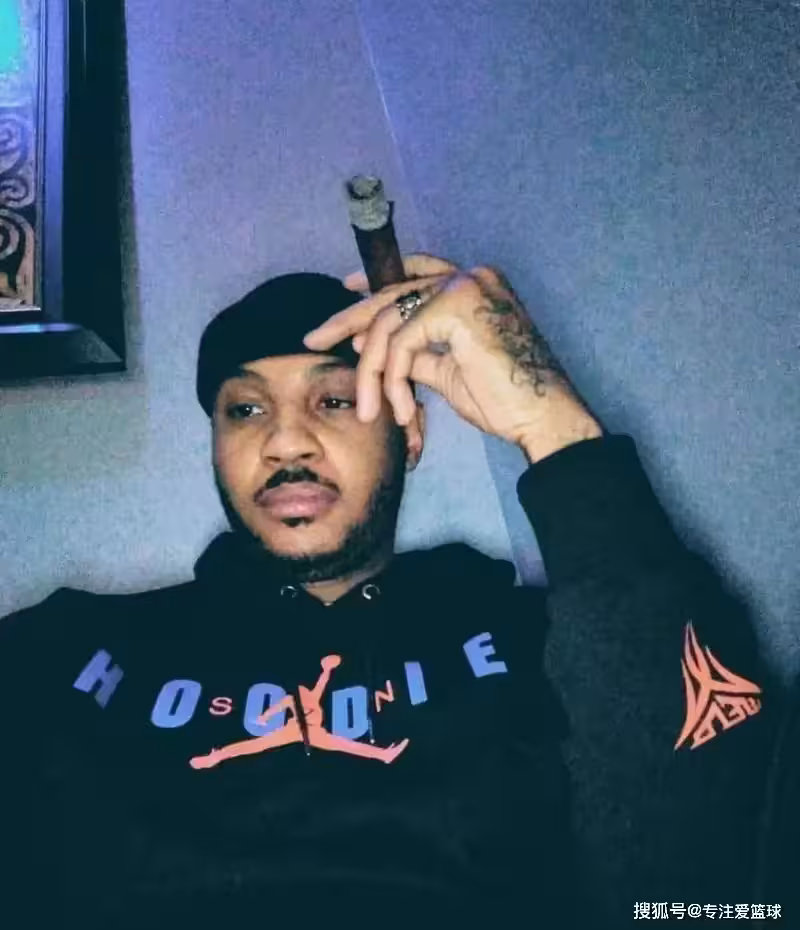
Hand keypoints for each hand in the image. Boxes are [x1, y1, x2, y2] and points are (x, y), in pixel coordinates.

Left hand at [303, 253, 602, 459]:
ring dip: (373, 370)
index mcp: (473, 286)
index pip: (414, 273)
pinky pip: (402, 341)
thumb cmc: (507, 399)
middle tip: (314, 338)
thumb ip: (418, 354)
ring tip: (371, 408)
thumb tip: (376, 349)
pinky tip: (401, 408)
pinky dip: (394, 378)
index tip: (347, 288)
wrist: (542, 416)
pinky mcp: (456, 307)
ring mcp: (464, 286)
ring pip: (390, 322)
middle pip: (392, 292)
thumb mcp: (448, 371)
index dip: (377, 279)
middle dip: (349, 317)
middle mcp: (470, 276)